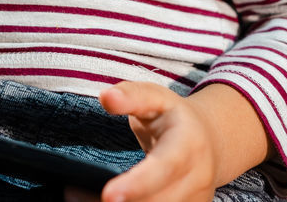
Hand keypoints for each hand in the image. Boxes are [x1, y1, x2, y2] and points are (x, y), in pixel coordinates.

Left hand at [65, 82, 219, 201]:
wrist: (213, 141)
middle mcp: (197, 178)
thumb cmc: (174, 117)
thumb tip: (106, 96)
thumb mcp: (156, 97)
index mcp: (188, 145)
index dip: (138, 184)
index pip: (164, 167)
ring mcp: (196, 200)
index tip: (109, 195)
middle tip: (73, 195)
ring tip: (79, 198)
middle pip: (157, 201)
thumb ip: (131, 95)